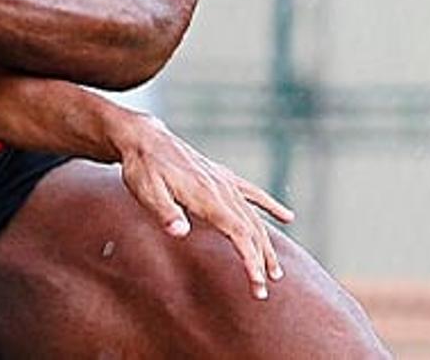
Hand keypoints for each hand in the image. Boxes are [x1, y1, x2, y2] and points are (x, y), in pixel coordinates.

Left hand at [112, 114, 293, 300]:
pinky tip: (287, 216)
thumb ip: (165, 212)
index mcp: (206, 195)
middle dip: (261, 260)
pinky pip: (252, 192)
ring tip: (276, 271)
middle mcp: (221, 188)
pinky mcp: (221, 176)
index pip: (238, 232)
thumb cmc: (142, 168)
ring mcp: (224, 182)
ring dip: (267, 244)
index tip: (257, 283)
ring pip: (254, 217)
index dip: (250, 259)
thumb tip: (181, 232)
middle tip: (265, 290)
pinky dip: (270, 206)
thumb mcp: (146, 191)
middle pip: (251, 229)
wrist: (144, 138)